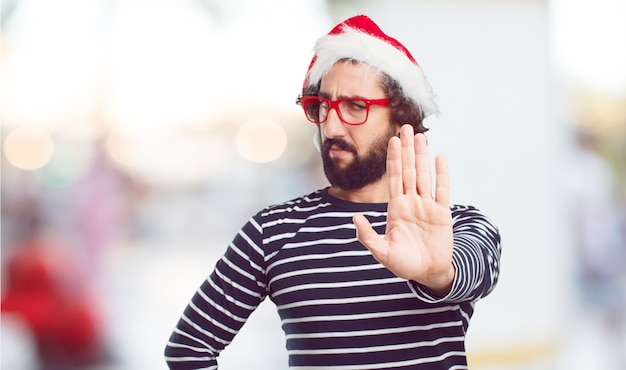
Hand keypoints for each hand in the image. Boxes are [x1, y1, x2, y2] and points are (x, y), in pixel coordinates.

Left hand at [353, 124, 454, 293]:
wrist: (427, 274)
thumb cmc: (404, 264)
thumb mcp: (382, 252)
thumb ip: (367, 236)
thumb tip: (355, 217)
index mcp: (396, 208)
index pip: (393, 178)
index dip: (393, 159)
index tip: (392, 140)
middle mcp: (411, 202)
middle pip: (408, 170)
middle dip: (407, 149)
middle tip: (406, 127)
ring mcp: (427, 206)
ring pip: (424, 175)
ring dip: (422, 156)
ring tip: (420, 136)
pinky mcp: (442, 214)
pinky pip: (442, 190)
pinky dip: (442, 174)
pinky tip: (440, 158)